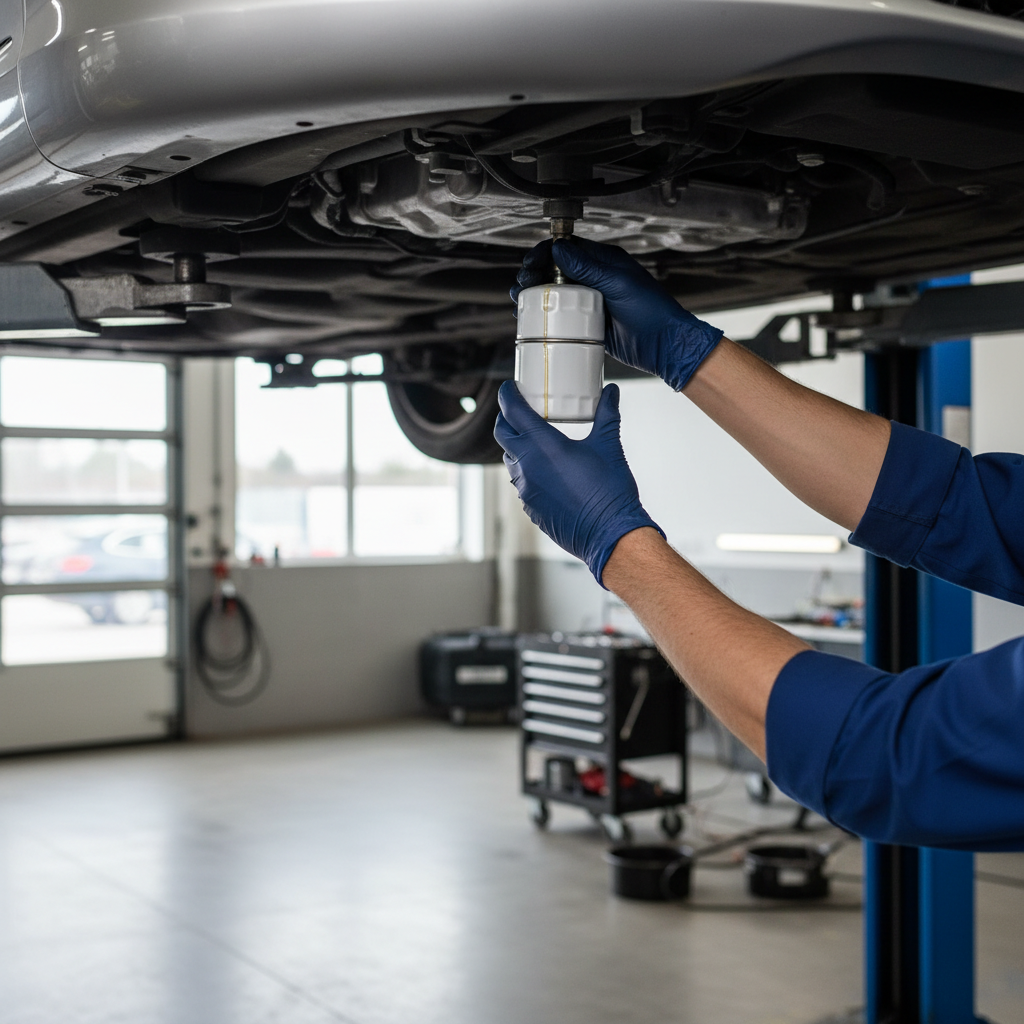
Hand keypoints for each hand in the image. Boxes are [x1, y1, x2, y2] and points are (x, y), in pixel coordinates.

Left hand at [493, 380, 662, 586]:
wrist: (608, 533)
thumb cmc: (609, 491)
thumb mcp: (608, 445)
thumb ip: (607, 414)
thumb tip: (611, 392)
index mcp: (542, 444)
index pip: (512, 411)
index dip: (508, 395)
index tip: (510, 388)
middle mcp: (526, 465)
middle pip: (503, 433)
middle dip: (507, 418)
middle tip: (520, 410)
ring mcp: (525, 488)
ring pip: (509, 459)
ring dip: (516, 445)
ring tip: (532, 438)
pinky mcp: (530, 507)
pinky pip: (520, 482)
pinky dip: (526, 470)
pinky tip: (544, 469)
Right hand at [511, 237, 722, 390]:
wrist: (664, 345)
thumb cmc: (652, 311)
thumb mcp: (618, 283)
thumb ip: (588, 267)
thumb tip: (559, 249)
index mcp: (605, 263)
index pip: (568, 249)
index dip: (545, 253)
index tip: (530, 263)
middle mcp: (596, 279)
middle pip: (556, 270)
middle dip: (535, 273)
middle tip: (522, 283)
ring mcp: (591, 302)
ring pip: (556, 293)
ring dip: (535, 294)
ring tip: (520, 299)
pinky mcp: (588, 324)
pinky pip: (562, 316)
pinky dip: (545, 315)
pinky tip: (531, 318)